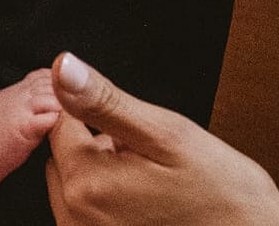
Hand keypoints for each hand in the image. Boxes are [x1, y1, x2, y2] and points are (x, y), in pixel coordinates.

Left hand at [45, 53, 278, 225]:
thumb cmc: (219, 191)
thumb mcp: (166, 133)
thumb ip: (105, 101)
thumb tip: (62, 67)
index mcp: (87, 184)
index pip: (60, 122)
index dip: (97, 113)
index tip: (131, 124)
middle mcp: (76, 219)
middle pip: (64, 155)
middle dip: (97, 144)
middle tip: (147, 154)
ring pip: (74, 182)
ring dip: (102, 172)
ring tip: (150, 179)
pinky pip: (86, 210)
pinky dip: (108, 199)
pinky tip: (145, 200)